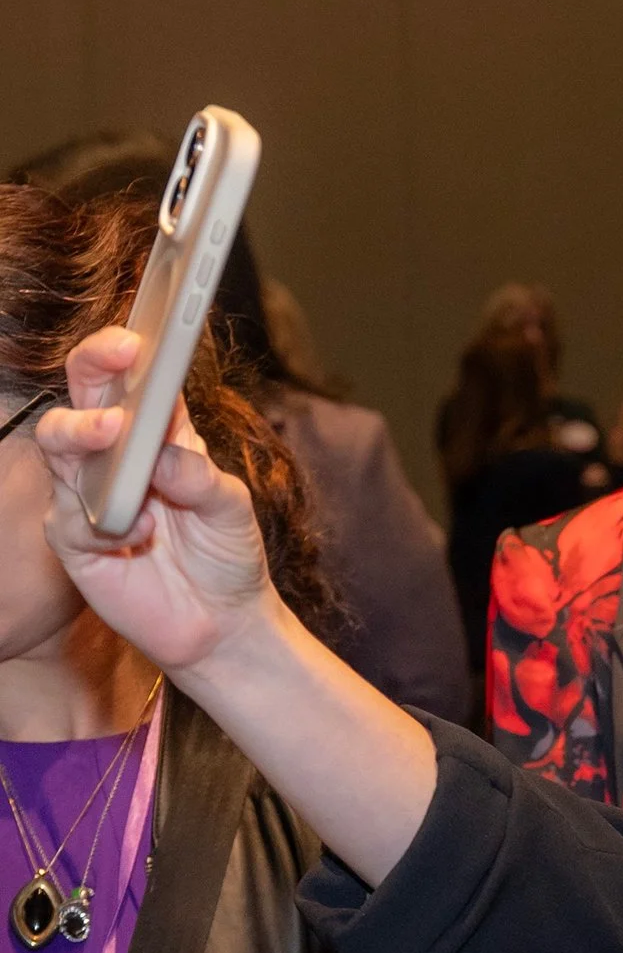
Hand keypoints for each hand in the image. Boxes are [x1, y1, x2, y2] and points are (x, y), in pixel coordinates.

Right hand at [34, 327, 279, 676]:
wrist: (222, 623)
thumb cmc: (228, 554)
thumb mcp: (232, 509)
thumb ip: (201, 478)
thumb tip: (162, 456)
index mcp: (161, 434)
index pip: (136, 377)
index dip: (131, 347)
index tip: (141, 329)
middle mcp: (117, 454)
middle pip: (87, 393)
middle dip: (95, 365)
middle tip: (118, 353)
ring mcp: (88, 493)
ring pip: (60, 443)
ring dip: (85, 431)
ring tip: (115, 432)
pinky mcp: (74, 539)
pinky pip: (70, 516)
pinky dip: (105, 520)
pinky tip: (138, 532)